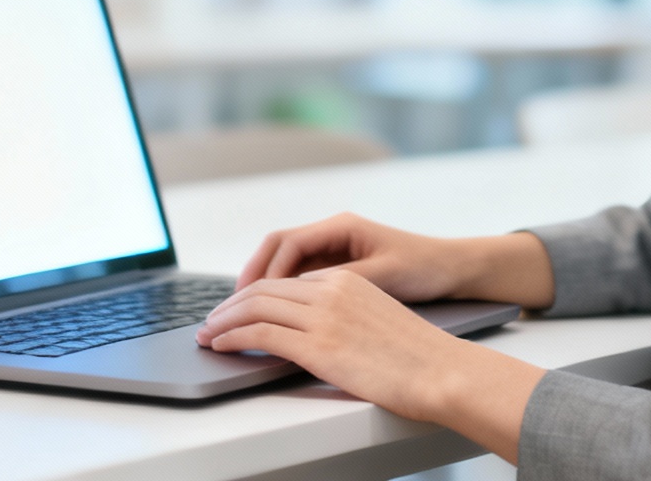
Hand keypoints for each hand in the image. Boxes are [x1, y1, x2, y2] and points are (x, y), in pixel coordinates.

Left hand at [195, 267, 542, 460]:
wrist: (441, 371)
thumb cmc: (417, 356)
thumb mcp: (377, 319)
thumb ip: (344, 316)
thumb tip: (315, 334)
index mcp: (347, 280)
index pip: (286, 278)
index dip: (254, 292)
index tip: (237, 308)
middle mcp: (332, 290)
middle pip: (264, 287)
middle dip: (230, 304)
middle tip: (211, 320)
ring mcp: (324, 316)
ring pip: (255, 307)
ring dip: (224, 320)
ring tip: (208, 334)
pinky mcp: (318, 344)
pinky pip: (260, 334)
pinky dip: (233, 337)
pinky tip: (221, 345)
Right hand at [237, 212, 460, 300]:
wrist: (452, 268)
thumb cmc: (422, 267)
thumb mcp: (383, 275)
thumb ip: (342, 282)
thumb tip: (301, 294)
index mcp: (341, 227)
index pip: (286, 243)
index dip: (263, 270)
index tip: (247, 296)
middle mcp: (333, 233)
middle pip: (278, 250)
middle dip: (254, 276)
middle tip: (233, 307)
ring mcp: (334, 249)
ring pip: (286, 264)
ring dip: (266, 287)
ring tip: (245, 315)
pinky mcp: (339, 267)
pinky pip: (301, 277)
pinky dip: (284, 294)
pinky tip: (275, 317)